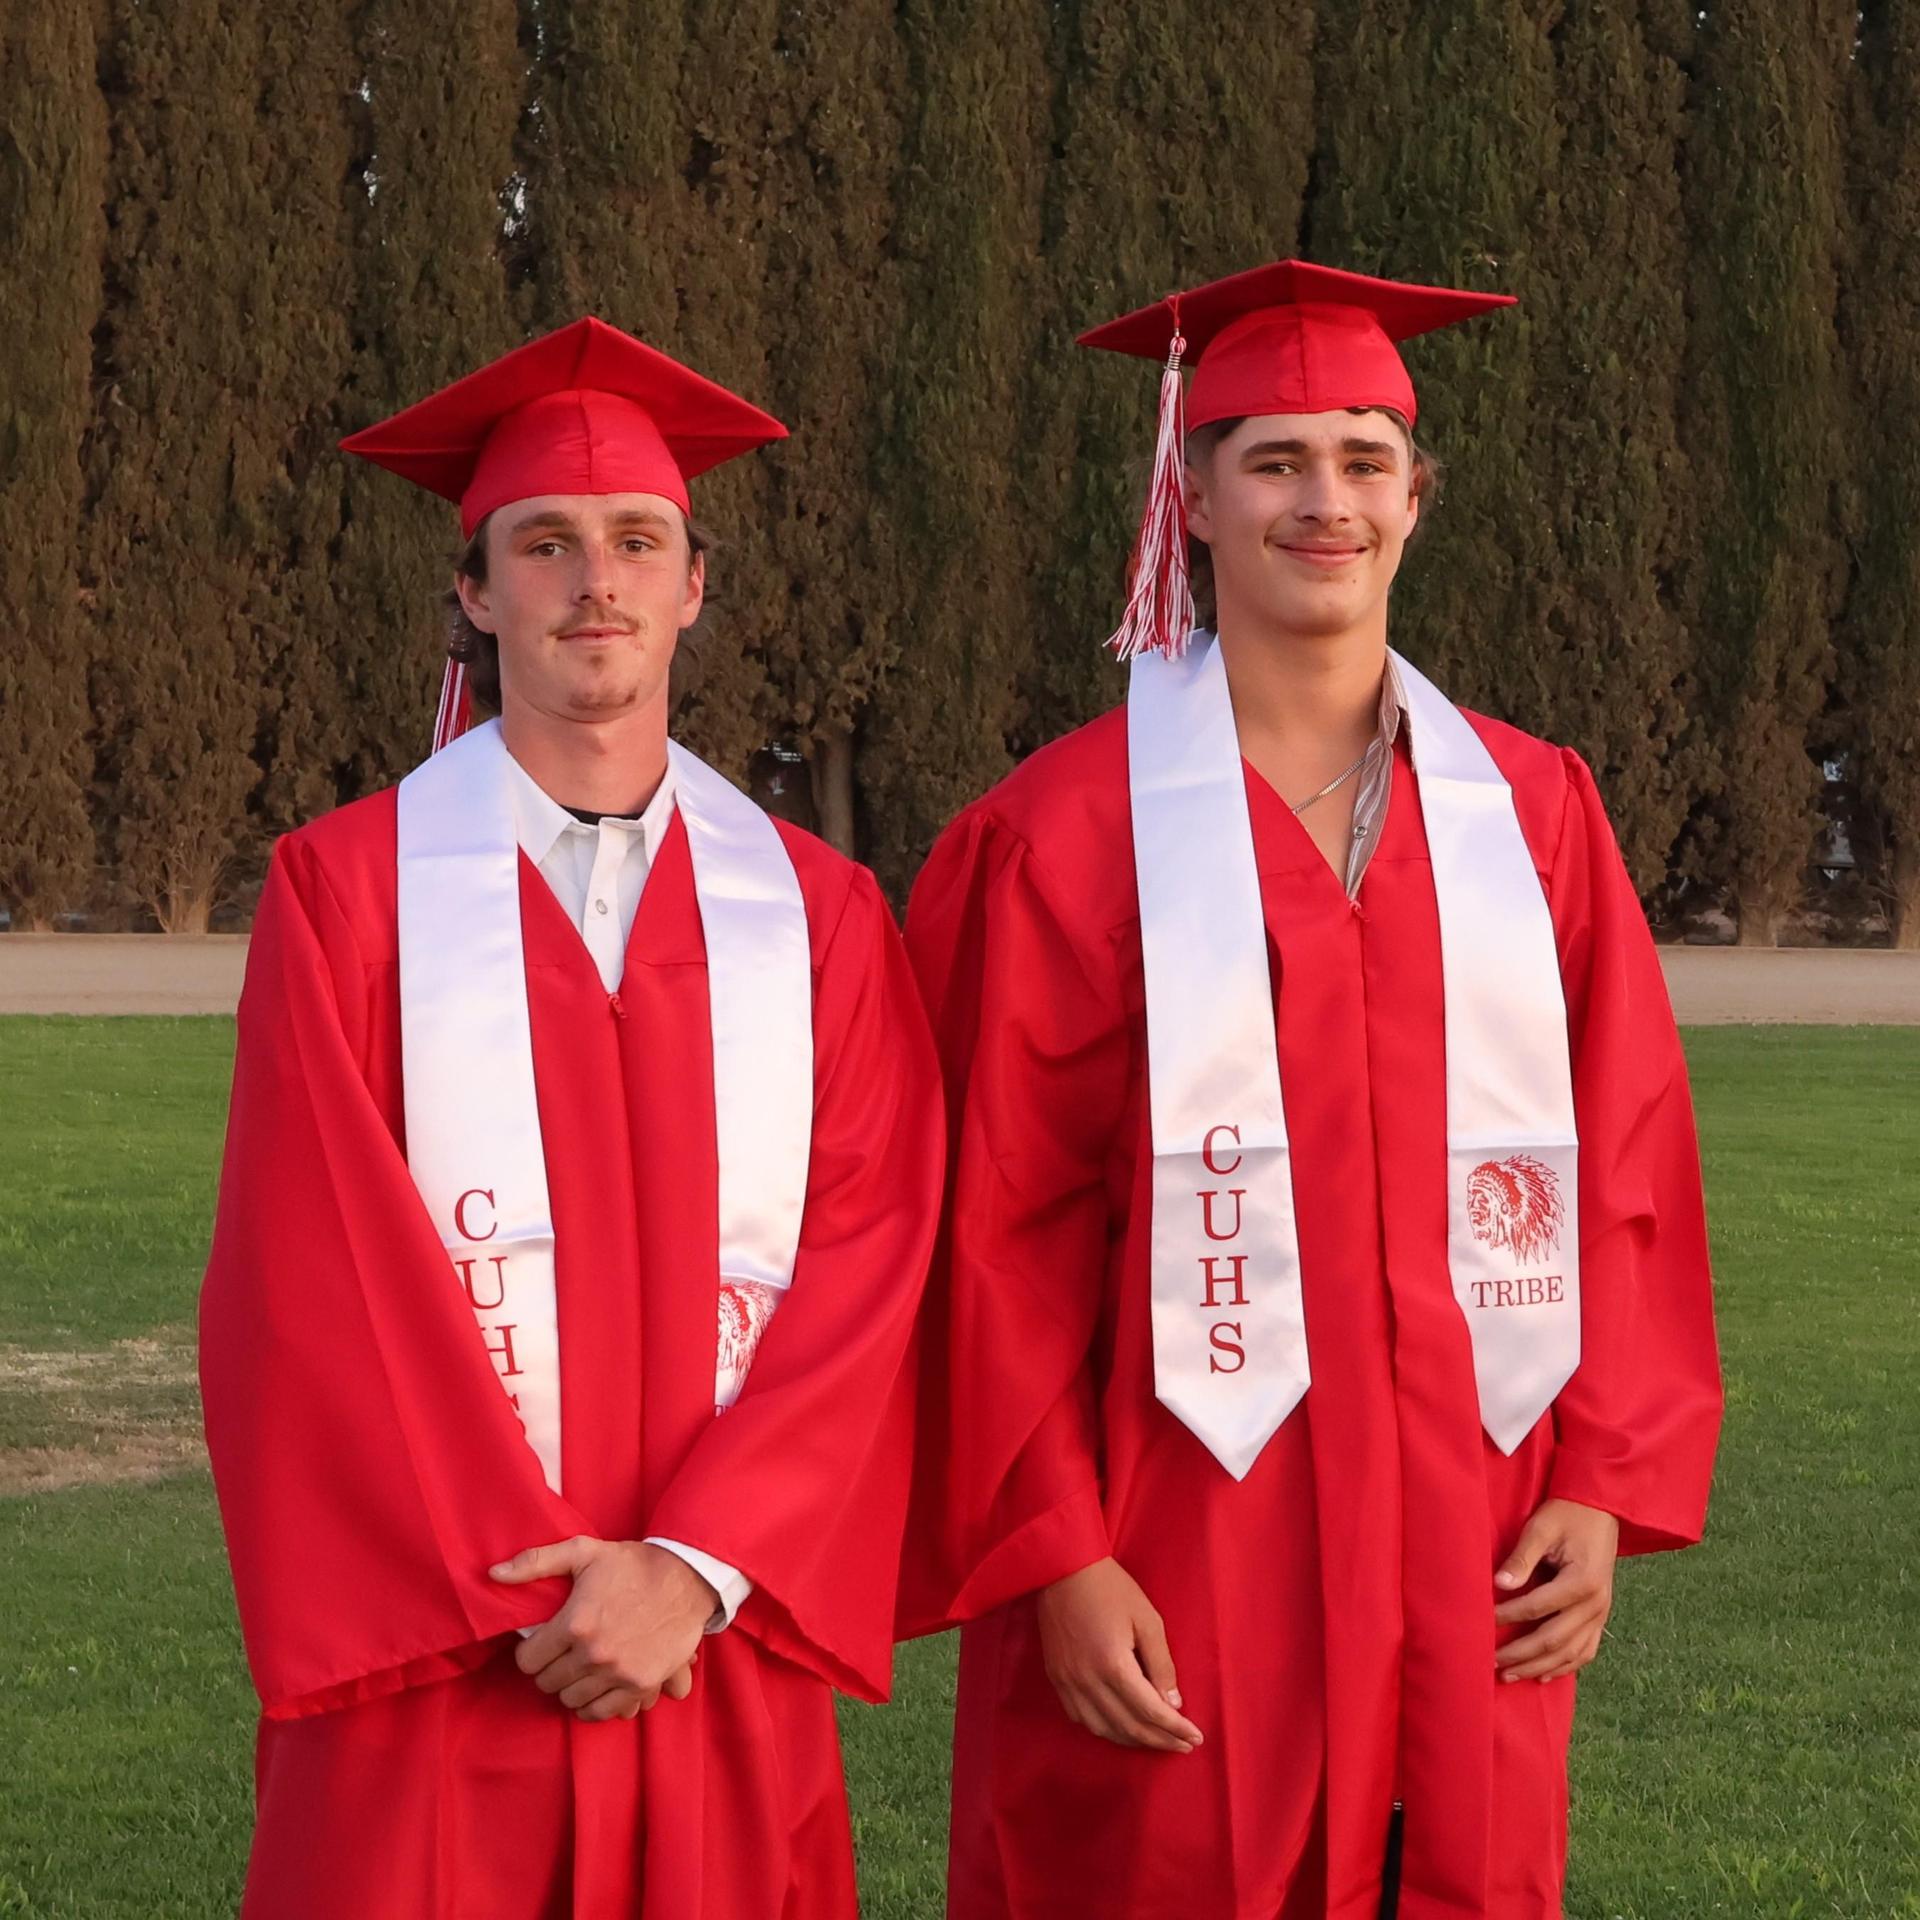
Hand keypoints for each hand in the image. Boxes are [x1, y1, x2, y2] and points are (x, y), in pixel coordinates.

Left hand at [491, 1537, 717, 1720]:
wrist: (687, 1577)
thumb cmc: (632, 1563)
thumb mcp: (583, 1552)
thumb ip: (535, 1562)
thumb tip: (493, 1575)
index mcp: (575, 1623)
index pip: (528, 1661)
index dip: (530, 1652)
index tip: (540, 1643)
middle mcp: (594, 1654)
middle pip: (548, 1683)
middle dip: (549, 1669)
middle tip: (560, 1654)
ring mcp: (618, 1673)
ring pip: (571, 1700)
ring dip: (570, 1687)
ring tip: (579, 1668)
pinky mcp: (640, 1685)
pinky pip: (602, 1712)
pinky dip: (593, 1704)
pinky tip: (596, 1686)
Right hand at [1034, 1557, 1203, 1752]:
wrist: (1063, 1568)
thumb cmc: (1111, 1588)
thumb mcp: (1147, 1619)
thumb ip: (1161, 1664)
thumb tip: (1173, 1704)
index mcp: (1113, 1665)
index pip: (1150, 1712)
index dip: (1175, 1730)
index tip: (1195, 1738)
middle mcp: (1087, 1681)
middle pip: (1128, 1727)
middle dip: (1160, 1741)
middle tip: (1183, 1746)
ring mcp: (1067, 1682)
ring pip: (1103, 1729)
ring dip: (1132, 1740)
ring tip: (1156, 1738)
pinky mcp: (1056, 1677)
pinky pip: (1080, 1717)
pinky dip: (1104, 1728)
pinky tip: (1120, 1725)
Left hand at [1493, 1498, 1619, 1684]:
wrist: (1601, 1509)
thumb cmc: (1567, 1515)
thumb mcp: (1540, 1528)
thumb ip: (1521, 1559)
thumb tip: (1498, 1586)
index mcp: (1581, 1582)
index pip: (1537, 1608)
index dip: (1508, 1616)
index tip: (1482, 1621)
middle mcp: (1596, 1605)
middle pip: (1553, 1640)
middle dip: (1520, 1654)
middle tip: (1491, 1662)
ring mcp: (1602, 1614)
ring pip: (1569, 1653)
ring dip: (1538, 1667)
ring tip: (1509, 1676)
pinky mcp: (1601, 1617)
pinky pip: (1585, 1651)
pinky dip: (1564, 1667)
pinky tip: (1544, 1676)